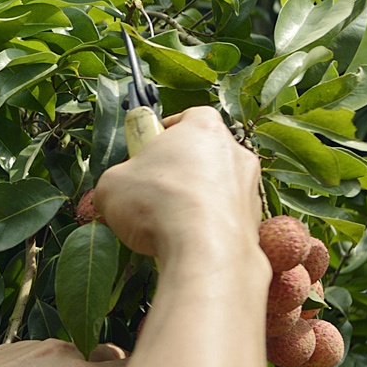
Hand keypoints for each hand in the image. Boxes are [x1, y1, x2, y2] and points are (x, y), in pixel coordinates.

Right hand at [92, 107, 260, 261]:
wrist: (204, 250)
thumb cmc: (158, 204)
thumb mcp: (111, 186)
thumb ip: (116, 181)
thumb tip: (113, 195)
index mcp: (203, 127)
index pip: (187, 117)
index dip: (165, 133)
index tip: (148, 149)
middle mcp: (234, 151)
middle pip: (203, 153)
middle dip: (179, 170)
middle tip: (152, 190)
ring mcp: (249, 187)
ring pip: (217, 187)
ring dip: (195, 200)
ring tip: (166, 223)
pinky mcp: (254, 220)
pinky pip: (225, 218)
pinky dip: (208, 226)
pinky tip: (186, 242)